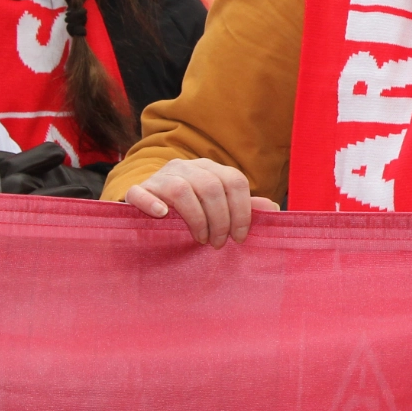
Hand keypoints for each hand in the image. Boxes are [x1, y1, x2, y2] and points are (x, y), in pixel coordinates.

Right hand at [121, 157, 276, 247]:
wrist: (146, 206)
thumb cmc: (189, 210)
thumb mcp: (217, 207)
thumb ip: (243, 207)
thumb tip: (274, 208)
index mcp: (209, 168)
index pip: (234, 180)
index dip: (242, 210)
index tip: (239, 237)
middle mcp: (186, 167)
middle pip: (211, 186)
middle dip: (220, 219)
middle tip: (218, 244)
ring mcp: (160, 176)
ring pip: (181, 189)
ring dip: (196, 218)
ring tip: (200, 239)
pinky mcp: (137, 190)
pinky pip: (141, 192)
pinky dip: (152, 204)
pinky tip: (163, 216)